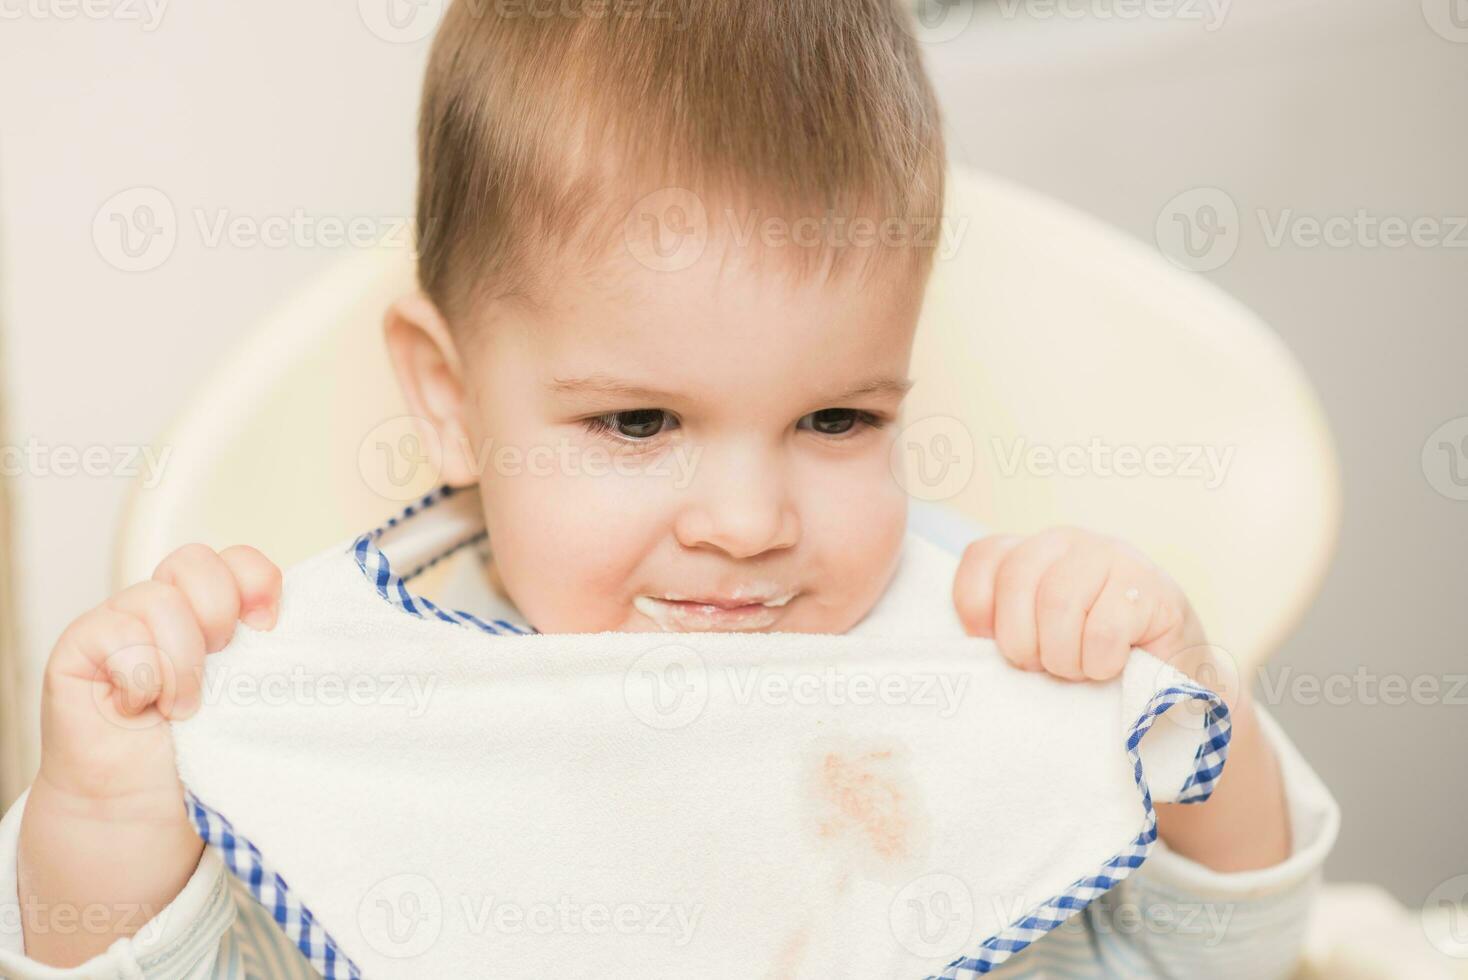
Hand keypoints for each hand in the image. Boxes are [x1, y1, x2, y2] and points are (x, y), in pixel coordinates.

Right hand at [19, 544, 279, 966]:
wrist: (144, 812)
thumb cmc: (203, 756)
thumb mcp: (251, 696)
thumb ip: (270, 655)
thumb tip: (317, 635)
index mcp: (212, 612)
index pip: (237, 559)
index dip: (257, 581)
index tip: (269, 628)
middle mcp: (165, 608)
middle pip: (196, 562)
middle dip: (218, 615)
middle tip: (219, 669)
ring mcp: (119, 622)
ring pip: (158, 600)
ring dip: (181, 663)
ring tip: (181, 708)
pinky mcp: (80, 646)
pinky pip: (116, 633)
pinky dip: (140, 678)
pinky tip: (138, 708)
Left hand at [952, 527, 1206, 682]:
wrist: (1171, 678)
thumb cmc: (1089, 659)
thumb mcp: (1032, 640)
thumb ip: (1000, 627)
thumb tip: (974, 641)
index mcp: (1030, 551)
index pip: (981, 558)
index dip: (979, 611)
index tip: (997, 646)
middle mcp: (1067, 541)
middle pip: (1017, 581)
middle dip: (1022, 642)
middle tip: (1045, 667)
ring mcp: (1112, 555)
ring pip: (1058, 603)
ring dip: (1063, 656)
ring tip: (1080, 669)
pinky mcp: (1151, 587)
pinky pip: (1102, 631)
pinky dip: (1099, 663)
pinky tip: (1112, 667)